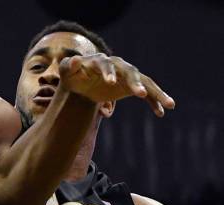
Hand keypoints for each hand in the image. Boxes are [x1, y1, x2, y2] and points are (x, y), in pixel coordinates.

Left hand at [59, 54, 174, 116]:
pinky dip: (154, 102)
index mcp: (102, 62)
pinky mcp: (132, 86)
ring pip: (145, 83)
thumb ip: (69, 66)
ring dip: (156, 93)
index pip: (106, 65)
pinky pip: (147, 93)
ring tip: (169, 105)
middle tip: (140, 94)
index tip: (110, 82)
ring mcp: (128, 76)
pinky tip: (161, 113)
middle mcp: (119, 66)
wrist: (81, 82)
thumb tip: (74, 61)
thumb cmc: (73, 75)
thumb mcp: (67, 71)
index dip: (108, 73)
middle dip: (135, 83)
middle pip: (130, 73)